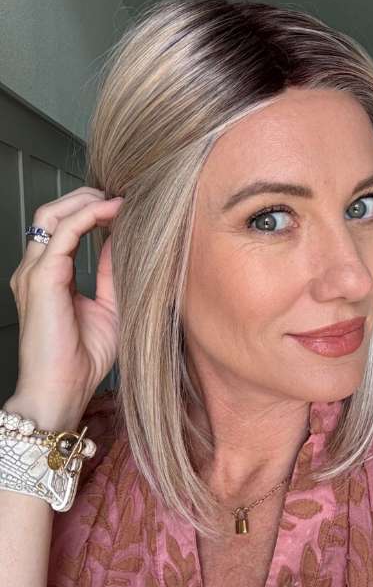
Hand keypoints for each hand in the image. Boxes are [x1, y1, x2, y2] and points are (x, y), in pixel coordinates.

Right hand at [7, 187, 123, 422]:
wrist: (63, 390)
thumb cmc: (83, 359)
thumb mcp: (108, 307)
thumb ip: (111, 273)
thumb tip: (122, 242)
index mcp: (48, 276)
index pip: (62, 229)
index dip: (91, 212)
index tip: (124, 207)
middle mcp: (35, 269)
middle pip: (52, 213)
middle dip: (86, 197)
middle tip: (121, 196)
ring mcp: (34, 272)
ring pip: (53, 215)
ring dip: (87, 201)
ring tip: (118, 200)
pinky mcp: (42, 278)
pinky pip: (64, 232)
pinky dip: (89, 216)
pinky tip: (114, 213)